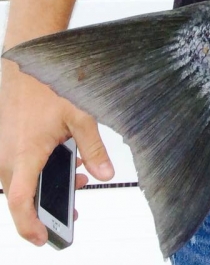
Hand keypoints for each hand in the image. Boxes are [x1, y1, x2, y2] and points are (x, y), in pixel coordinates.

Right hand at [0, 62, 112, 245]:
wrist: (25, 63)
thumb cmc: (48, 85)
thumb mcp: (80, 116)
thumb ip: (93, 149)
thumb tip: (106, 173)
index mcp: (24, 154)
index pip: (20, 202)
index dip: (28, 225)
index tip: (42, 238)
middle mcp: (7, 156)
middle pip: (20, 196)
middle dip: (46, 206)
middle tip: (73, 208)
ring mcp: (2, 150)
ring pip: (19, 181)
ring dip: (44, 185)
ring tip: (76, 178)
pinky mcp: (3, 142)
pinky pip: (16, 166)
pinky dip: (37, 170)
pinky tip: (62, 158)